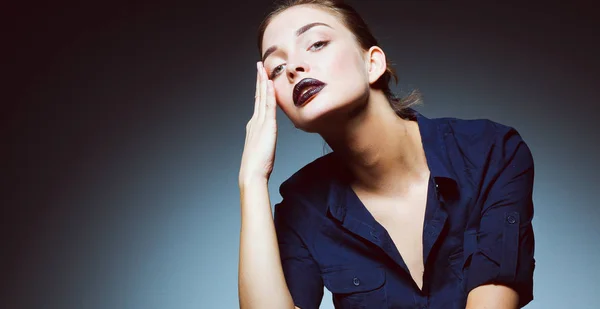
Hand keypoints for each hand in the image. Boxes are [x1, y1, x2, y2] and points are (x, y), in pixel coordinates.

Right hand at [239, 62, 277, 185]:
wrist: (252, 173)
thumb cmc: (257, 166)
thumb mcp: (263, 148)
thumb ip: (265, 140)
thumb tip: (269, 137)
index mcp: (254, 125)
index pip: (258, 103)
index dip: (260, 89)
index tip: (261, 77)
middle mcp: (255, 121)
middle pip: (258, 96)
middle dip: (259, 80)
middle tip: (259, 66)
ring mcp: (260, 122)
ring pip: (262, 97)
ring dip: (263, 82)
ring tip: (263, 68)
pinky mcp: (267, 126)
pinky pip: (268, 106)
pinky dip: (269, 94)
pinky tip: (270, 84)